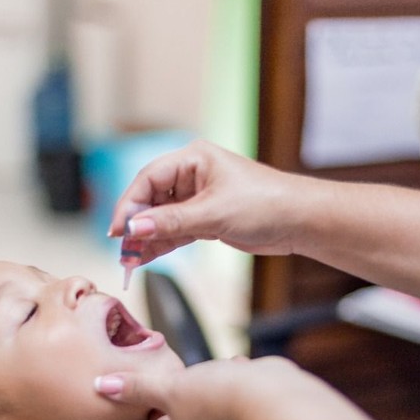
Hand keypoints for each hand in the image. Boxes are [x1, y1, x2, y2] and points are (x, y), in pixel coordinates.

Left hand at [94, 356, 320, 419]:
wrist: (267, 398)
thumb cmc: (215, 400)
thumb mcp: (167, 388)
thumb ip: (136, 388)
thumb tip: (102, 386)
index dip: (155, 404)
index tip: (156, 385)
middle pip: (186, 413)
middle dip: (187, 389)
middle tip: (187, 374)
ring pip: (213, 401)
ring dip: (214, 381)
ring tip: (215, 371)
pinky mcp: (253, 414)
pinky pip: (237, 394)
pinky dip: (236, 379)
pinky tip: (236, 369)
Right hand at [107, 140, 301, 264]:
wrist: (300, 221)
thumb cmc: (266, 203)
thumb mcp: (214, 213)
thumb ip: (172, 222)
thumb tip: (135, 229)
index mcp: (193, 158)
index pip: (148, 178)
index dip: (129, 205)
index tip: (119, 230)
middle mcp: (192, 175)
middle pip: (150, 199)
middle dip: (136, 225)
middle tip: (123, 249)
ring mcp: (198, 198)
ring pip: (161, 218)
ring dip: (146, 239)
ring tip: (130, 260)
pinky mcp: (206, 219)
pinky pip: (175, 231)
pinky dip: (161, 244)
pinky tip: (145, 259)